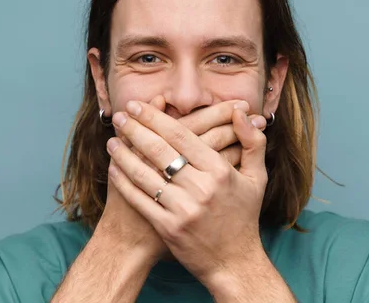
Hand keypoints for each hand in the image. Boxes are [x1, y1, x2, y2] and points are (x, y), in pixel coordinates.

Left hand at [106, 100, 268, 285]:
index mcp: (220, 171)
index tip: (138, 105)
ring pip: (145, 174)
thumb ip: (253, 142)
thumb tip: (241, 112)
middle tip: (119, 115)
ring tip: (111, 140)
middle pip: (159, 150)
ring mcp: (182, 209)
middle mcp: (201, 188)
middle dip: (135, 129)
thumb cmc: (244, 216)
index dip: (155, 117)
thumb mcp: (257, 178)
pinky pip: (140, 200)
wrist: (234, 263)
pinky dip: (124, 183)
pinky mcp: (168, 228)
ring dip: (124, 154)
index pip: (181, 135)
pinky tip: (114, 169)